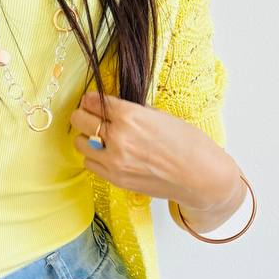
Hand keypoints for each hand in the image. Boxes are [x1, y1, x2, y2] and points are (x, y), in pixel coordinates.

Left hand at [69, 90, 235, 209]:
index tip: (92, 100)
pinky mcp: (115, 179)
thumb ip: (133, 111)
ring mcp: (114, 161)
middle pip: (79, 120)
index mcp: (129, 116)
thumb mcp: (160, 116)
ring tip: (99, 136)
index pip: (93, 101)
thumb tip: (114, 107)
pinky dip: (94, 157)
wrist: (200, 177)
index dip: (91, 99)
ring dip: (86, 137)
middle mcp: (117, 138)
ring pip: (80, 143)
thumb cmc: (188, 144)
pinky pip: (90, 164)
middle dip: (83, 114)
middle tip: (91, 115)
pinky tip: (107, 153)